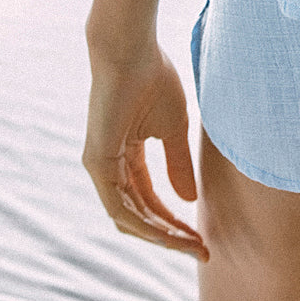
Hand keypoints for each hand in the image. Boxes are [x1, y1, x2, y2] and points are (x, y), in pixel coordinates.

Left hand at [82, 35, 209, 260]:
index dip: (176, 220)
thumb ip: (178, 165)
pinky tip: (167, 232)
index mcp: (128, 155)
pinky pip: (119, 206)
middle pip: (141, 214)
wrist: (132, 50)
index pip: (151, 199)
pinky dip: (144, 223)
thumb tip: (188, 200)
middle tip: (200, 250)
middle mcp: (111, 166)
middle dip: (171, 235)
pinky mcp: (97, 162)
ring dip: (160, 235)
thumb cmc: (153, 78)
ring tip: (190, 244)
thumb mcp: (174, 128)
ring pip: (129, 217)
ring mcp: (101, 166)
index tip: (202, 236)